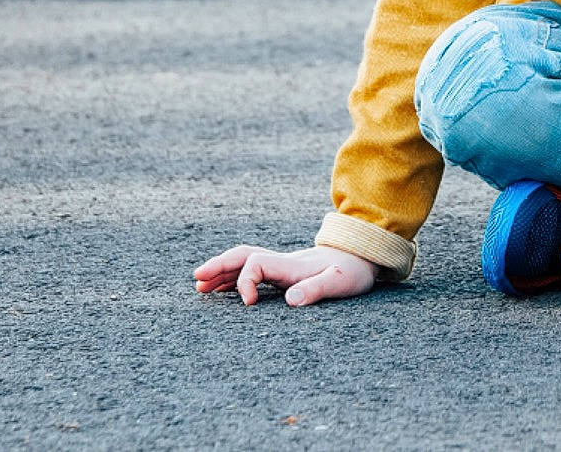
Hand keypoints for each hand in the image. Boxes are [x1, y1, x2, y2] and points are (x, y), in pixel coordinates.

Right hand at [192, 243, 377, 307]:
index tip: (249, 304)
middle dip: (218, 267)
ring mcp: (282, 266)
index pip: (256, 262)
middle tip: (196, 280)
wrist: (364, 256)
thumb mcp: (341, 282)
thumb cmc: (353, 272)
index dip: (245, 281)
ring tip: (199, 287)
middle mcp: (282, 262)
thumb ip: (316, 289)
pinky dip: (233, 278)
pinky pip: (252, 271)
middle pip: (242, 256)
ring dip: (221, 273)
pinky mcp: (284, 273)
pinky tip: (222, 290)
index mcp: (292, 265)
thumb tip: (291, 300)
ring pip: (244, 262)